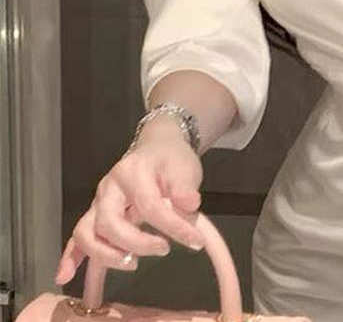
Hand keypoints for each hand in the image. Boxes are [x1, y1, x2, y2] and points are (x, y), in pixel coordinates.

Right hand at [55, 120, 204, 284]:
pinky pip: (77, 237)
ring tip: (132, 263)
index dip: (173, 226)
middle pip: (109, 221)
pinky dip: (71, 257)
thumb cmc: (171, 160)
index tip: (195, 241)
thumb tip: (189, 204)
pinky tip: (65, 275)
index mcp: (132, 172)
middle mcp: (109, 187)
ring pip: (87, 232)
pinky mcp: (94, 215)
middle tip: (164, 249)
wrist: (157, 148)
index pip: (149, 205)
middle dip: (135, 242)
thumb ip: (185, 188)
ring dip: (105, 254)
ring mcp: (98, 202)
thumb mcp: (185, 168)